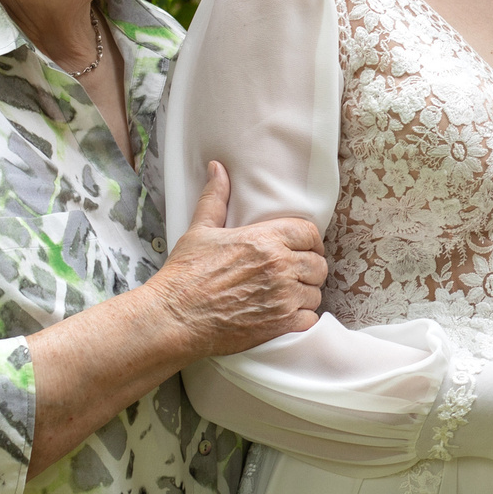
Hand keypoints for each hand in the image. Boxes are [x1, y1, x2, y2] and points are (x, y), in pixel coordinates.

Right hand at [149, 161, 328, 356]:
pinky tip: (285, 316)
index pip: (309, 233)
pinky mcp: (281, 324)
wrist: (174, 317)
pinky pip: (310, 319)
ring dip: (304, 295)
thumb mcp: (199, 231)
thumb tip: (218, 169)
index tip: (302, 249)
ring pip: (315, 293)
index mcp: (265, 239)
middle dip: (309, 269)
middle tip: (294, 275)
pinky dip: (301, 319)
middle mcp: (280, 266)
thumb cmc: (185, 275)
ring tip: (287, 297)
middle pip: (318, 264)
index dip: (309, 241)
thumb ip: (216, 199)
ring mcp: (283, 297)